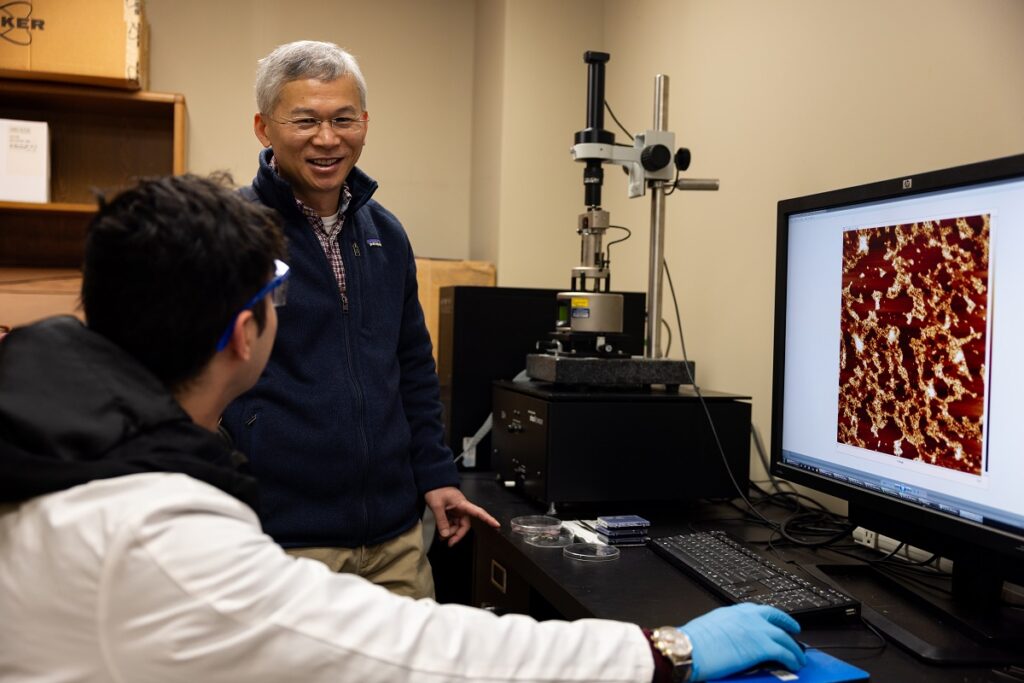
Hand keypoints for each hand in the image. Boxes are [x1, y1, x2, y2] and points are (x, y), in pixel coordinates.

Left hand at [424, 486, 499, 546]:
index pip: (478, 512)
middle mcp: (461, 508)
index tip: (496, 524)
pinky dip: (447, 529)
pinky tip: (441, 533)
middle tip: (450, 542)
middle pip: (465, 525)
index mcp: (462, 504)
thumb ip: (441, 521)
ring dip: (451, 532)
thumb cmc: (437, 489)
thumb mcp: (437, 505)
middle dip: (458, 534)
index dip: (488, 519)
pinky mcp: (451, 512)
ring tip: (442, 536)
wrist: (432, 483)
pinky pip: (452, 524)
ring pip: (458, 526)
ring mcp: (456, 511)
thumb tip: (445, 534)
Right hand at [679, 603, 805, 680]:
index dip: (772, 616)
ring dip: (794, 648)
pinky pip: (784, 653)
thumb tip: (731, 637)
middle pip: (776, 619)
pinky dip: (792, 659)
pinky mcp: (762, 647)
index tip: (777, 620)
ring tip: (798, 656)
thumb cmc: (693, 641)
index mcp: (734, 611)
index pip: (759, 610)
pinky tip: (794, 664)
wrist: (690, 648)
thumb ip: (727, 628)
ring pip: (784, 637)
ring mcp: (757, 630)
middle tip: (795, 632)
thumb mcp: (711, 627)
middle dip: (788, 625)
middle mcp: (748, 617)